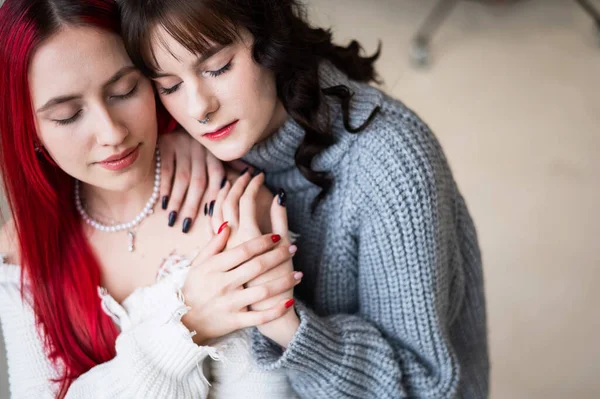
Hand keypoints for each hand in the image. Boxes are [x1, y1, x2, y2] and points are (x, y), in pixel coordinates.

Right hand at [157, 128, 224, 231]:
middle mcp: (200, 150)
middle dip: (193, 205)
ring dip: (177, 200)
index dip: (215, 196)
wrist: (181, 120)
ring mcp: (182, 146)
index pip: (216, 177)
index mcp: (214, 154)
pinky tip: (162, 202)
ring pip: (182, 178)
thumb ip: (233, 163)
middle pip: (199, 181)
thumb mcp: (217, 150)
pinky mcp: (166, 145)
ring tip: (172, 219)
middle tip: (187, 226)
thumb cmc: (200, 143)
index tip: (211, 216)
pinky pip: (166, 170)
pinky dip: (164, 187)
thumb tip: (252, 173)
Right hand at [180, 230, 301, 344]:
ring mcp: (230, 304)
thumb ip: (213, 244)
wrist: (183, 323)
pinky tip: (290, 302)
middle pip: (257, 266)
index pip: (243, 250)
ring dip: (284, 281)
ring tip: (299, 273)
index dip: (263, 242)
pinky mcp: (235, 321)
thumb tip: (228, 223)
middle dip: (278, 256)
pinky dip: (276, 310)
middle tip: (293, 248)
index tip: (277, 236)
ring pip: (263, 291)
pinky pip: (260, 318)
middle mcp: (223, 284)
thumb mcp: (198, 264)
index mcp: (214, 267)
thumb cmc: (193, 288)